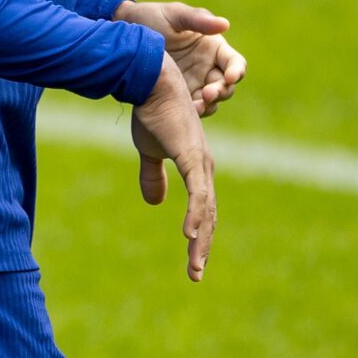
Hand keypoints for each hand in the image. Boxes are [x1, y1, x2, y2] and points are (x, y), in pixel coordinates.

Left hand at [116, 0, 246, 115]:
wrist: (123, 36)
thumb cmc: (151, 17)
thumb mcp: (174, 15)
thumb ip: (197, 20)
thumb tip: (225, 24)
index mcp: (213, 48)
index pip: (234, 63)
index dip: (236, 71)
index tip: (230, 76)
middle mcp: (208, 68)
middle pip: (226, 85)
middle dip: (221, 91)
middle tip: (207, 94)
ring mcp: (195, 83)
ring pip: (213, 101)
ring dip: (209, 105)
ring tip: (196, 106)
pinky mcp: (180, 95)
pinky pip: (194, 108)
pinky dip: (194, 111)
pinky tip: (186, 110)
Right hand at [131, 57, 216, 280]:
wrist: (150, 83)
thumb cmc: (151, 111)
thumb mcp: (148, 150)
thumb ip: (153, 176)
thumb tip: (155, 203)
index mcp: (196, 167)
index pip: (203, 209)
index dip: (199, 235)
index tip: (194, 261)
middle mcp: (204, 168)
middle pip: (209, 217)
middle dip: (202, 247)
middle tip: (196, 274)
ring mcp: (200, 164)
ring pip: (206, 212)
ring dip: (200, 241)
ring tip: (195, 266)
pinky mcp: (191, 158)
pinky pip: (197, 194)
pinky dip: (195, 216)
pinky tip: (189, 234)